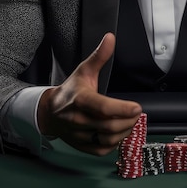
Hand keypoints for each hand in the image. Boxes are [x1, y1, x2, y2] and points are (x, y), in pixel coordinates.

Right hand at [37, 33, 141, 155]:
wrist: (50, 112)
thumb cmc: (70, 91)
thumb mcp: (84, 70)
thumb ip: (99, 56)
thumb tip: (110, 38)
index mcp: (80, 100)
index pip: (102, 108)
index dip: (122, 109)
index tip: (137, 107)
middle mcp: (78, 119)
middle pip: (109, 126)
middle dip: (128, 120)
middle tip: (136, 113)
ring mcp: (79, 135)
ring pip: (108, 139)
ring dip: (124, 131)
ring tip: (129, 121)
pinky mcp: (82, 146)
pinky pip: (103, 149)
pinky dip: (115, 142)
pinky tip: (119, 132)